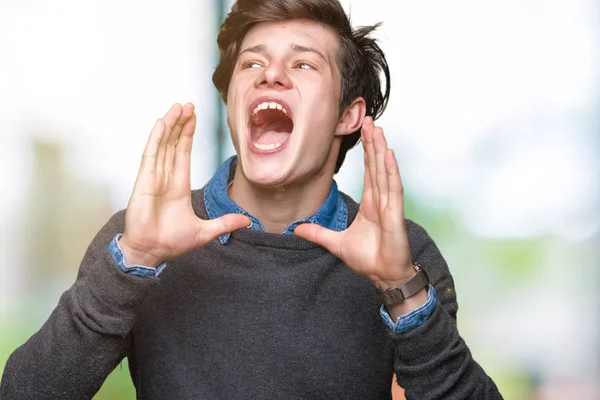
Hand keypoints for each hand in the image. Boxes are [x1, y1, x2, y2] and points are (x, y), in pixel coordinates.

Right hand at [120, 103, 250, 266]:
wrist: (151, 252)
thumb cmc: (171, 243)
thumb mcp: (205, 231)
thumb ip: (224, 223)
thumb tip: (246, 221)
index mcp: (178, 185)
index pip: (183, 153)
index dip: (188, 134)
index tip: (193, 117)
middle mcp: (166, 177)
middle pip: (174, 143)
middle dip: (181, 123)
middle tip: (188, 104)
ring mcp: (154, 177)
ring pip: (163, 144)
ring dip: (170, 125)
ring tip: (178, 107)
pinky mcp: (144, 181)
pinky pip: (150, 154)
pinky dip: (156, 138)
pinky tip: (162, 123)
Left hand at [294, 117, 413, 288]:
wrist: (383, 276)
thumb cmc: (368, 259)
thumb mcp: (336, 243)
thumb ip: (318, 233)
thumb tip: (297, 229)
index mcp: (370, 203)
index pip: (369, 171)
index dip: (366, 150)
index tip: (362, 130)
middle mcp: (380, 199)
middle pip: (376, 164)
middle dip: (372, 142)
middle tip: (368, 118)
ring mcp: (389, 205)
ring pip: (384, 171)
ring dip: (381, 149)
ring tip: (377, 128)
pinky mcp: (395, 214)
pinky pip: (393, 188)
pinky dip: (391, 170)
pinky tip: (388, 154)